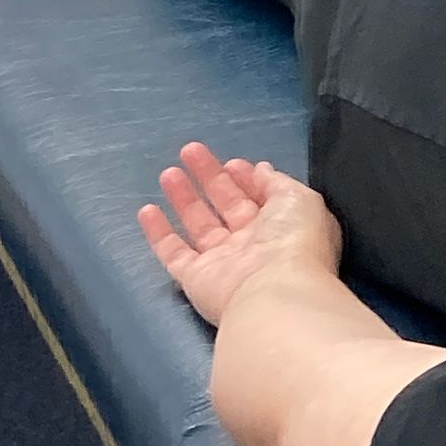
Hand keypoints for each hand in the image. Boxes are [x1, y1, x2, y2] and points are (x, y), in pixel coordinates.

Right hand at [139, 142, 341, 329]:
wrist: (274, 294)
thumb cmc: (294, 243)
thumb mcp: (299, 198)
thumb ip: (277, 182)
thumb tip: (261, 169)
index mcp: (281, 226)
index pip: (259, 197)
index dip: (245, 177)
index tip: (231, 161)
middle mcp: (251, 244)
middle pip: (226, 205)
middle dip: (210, 177)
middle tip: (190, 151)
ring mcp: (222, 261)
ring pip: (198, 225)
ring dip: (184, 198)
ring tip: (169, 172)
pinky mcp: (195, 278)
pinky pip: (173, 253)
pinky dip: (158, 234)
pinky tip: (147, 211)